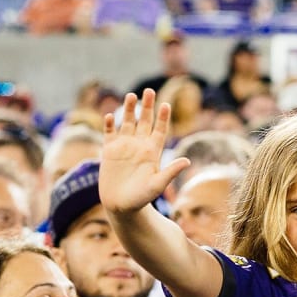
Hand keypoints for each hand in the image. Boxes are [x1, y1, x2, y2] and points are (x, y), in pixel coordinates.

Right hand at [99, 90, 189, 214]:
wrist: (121, 206)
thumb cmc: (142, 199)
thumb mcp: (157, 185)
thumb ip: (170, 172)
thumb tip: (187, 161)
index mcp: (153, 152)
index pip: (161, 130)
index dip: (164, 118)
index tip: (166, 105)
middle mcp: (139, 145)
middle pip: (145, 121)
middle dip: (147, 106)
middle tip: (149, 90)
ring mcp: (124, 146)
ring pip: (127, 122)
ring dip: (129, 109)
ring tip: (131, 96)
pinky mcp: (109, 151)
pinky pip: (109, 133)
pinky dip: (109, 124)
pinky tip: (110, 116)